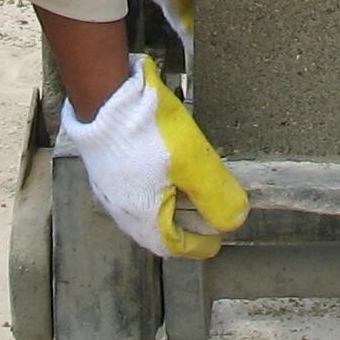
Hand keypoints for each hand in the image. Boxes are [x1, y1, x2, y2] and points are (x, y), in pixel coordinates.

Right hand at [57, 53, 248, 258]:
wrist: (104, 94)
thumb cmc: (145, 130)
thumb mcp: (193, 162)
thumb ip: (217, 194)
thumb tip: (235, 220)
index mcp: (141, 216)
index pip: (174, 245)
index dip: (200, 245)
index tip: (217, 239)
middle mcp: (120, 207)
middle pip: (156, 229)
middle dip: (185, 227)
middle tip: (208, 217)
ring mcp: (109, 186)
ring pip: (143, 208)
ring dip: (170, 206)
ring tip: (191, 192)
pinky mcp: (105, 164)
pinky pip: (134, 187)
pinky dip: (155, 187)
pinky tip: (166, 169)